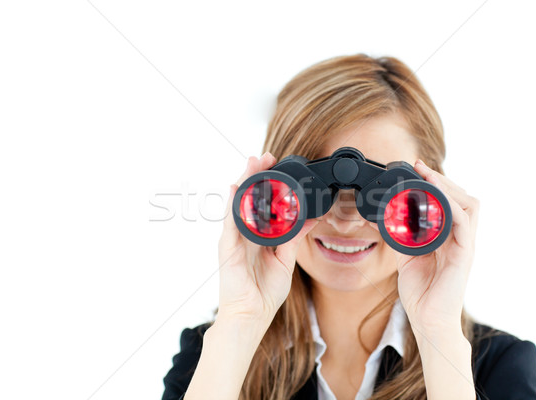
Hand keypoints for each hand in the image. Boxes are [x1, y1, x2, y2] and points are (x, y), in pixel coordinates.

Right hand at [217, 152, 318, 324]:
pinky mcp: (226, 248)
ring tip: (252, 162)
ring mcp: (233, 239)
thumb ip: (293, 238)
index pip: (260, 204)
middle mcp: (243, 234)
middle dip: (255, 175)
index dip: (267, 185)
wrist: (251, 316)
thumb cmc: (264, 293)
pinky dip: (232, 204)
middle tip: (264, 156)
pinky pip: (229, 222)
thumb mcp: (285, 260)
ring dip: (244, 181)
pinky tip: (234, 187)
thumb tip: (308, 220)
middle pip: (247, 198)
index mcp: (257, 237)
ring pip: (238, 203)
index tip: (276, 166)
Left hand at [395, 159, 479, 334]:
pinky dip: (452, 208)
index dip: (436, 183)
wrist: (427, 319)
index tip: (416, 169)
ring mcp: (465, 245)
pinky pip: (464, 225)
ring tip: (429, 176)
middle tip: (421, 167)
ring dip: (449, 188)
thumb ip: (400, 238)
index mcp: (448, 237)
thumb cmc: (421, 292)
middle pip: (463, 198)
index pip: (450, 202)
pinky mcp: (465, 255)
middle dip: (443, 179)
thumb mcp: (405, 257)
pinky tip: (438, 200)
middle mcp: (460, 238)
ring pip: (469, 206)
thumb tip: (386, 219)